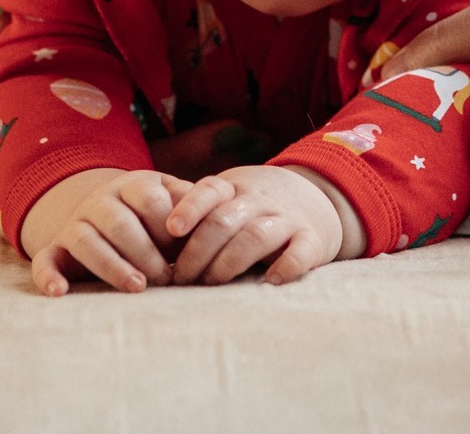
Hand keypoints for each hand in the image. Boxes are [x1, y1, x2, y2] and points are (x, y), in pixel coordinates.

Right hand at [21, 167, 197, 296]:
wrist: (107, 215)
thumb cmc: (155, 216)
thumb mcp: (174, 201)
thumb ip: (194, 204)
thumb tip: (220, 215)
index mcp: (135, 185)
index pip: (150, 198)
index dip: (166, 224)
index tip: (182, 249)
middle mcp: (101, 201)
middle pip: (119, 222)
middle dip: (144, 251)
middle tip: (167, 279)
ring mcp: (75, 223)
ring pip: (86, 239)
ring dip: (111, 265)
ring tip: (136, 287)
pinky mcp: (55, 248)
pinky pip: (45, 259)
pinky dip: (48, 276)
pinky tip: (60, 292)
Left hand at [165, 165, 358, 286]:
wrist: (317, 197)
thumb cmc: (256, 206)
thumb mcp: (230, 198)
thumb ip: (201, 215)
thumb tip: (151, 246)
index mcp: (235, 188)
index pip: (209, 191)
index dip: (189, 208)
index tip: (171, 230)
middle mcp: (260, 200)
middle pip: (224, 220)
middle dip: (198, 251)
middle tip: (181, 277)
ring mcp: (287, 219)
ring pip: (255, 236)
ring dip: (229, 262)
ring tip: (211, 282)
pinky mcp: (313, 240)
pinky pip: (300, 252)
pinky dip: (286, 266)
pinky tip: (270, 281)